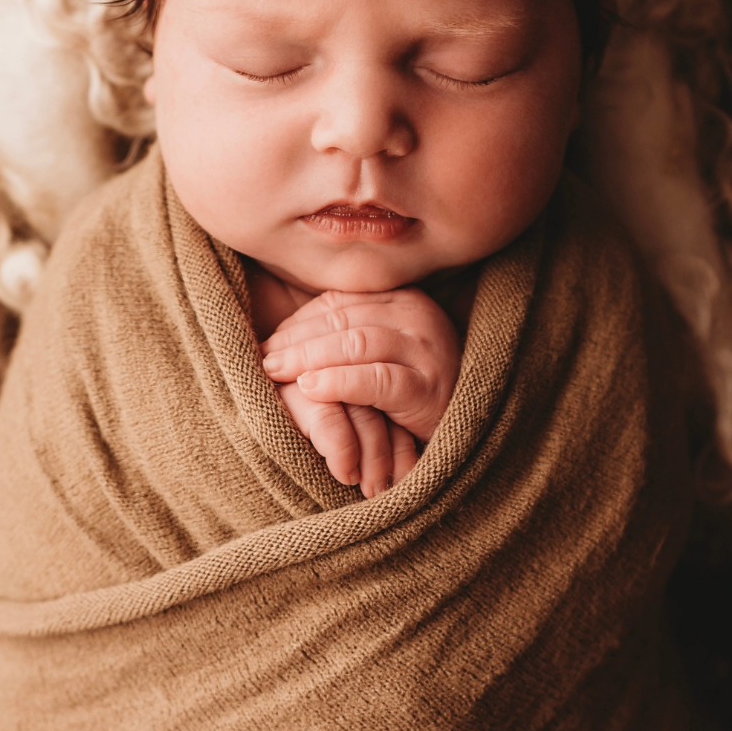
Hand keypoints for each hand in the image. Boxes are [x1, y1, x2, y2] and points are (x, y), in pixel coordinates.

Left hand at [261, 287, 462, 495]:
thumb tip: (283, 337)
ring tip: (275, 371)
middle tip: (262, 358)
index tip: (268, 341)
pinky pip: (376, 379)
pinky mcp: (429, 387)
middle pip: (343, 320)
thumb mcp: (384, 354)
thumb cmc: (413, 394)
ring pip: (356, 343)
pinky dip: (338, 382)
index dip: (298, 322)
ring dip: (308, 357)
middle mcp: (419, 316)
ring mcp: (427, 350)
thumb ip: (348, 337)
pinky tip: (309, 388)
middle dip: (296, 339)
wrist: (469, 429)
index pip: (339, 303)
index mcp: (404, 301)